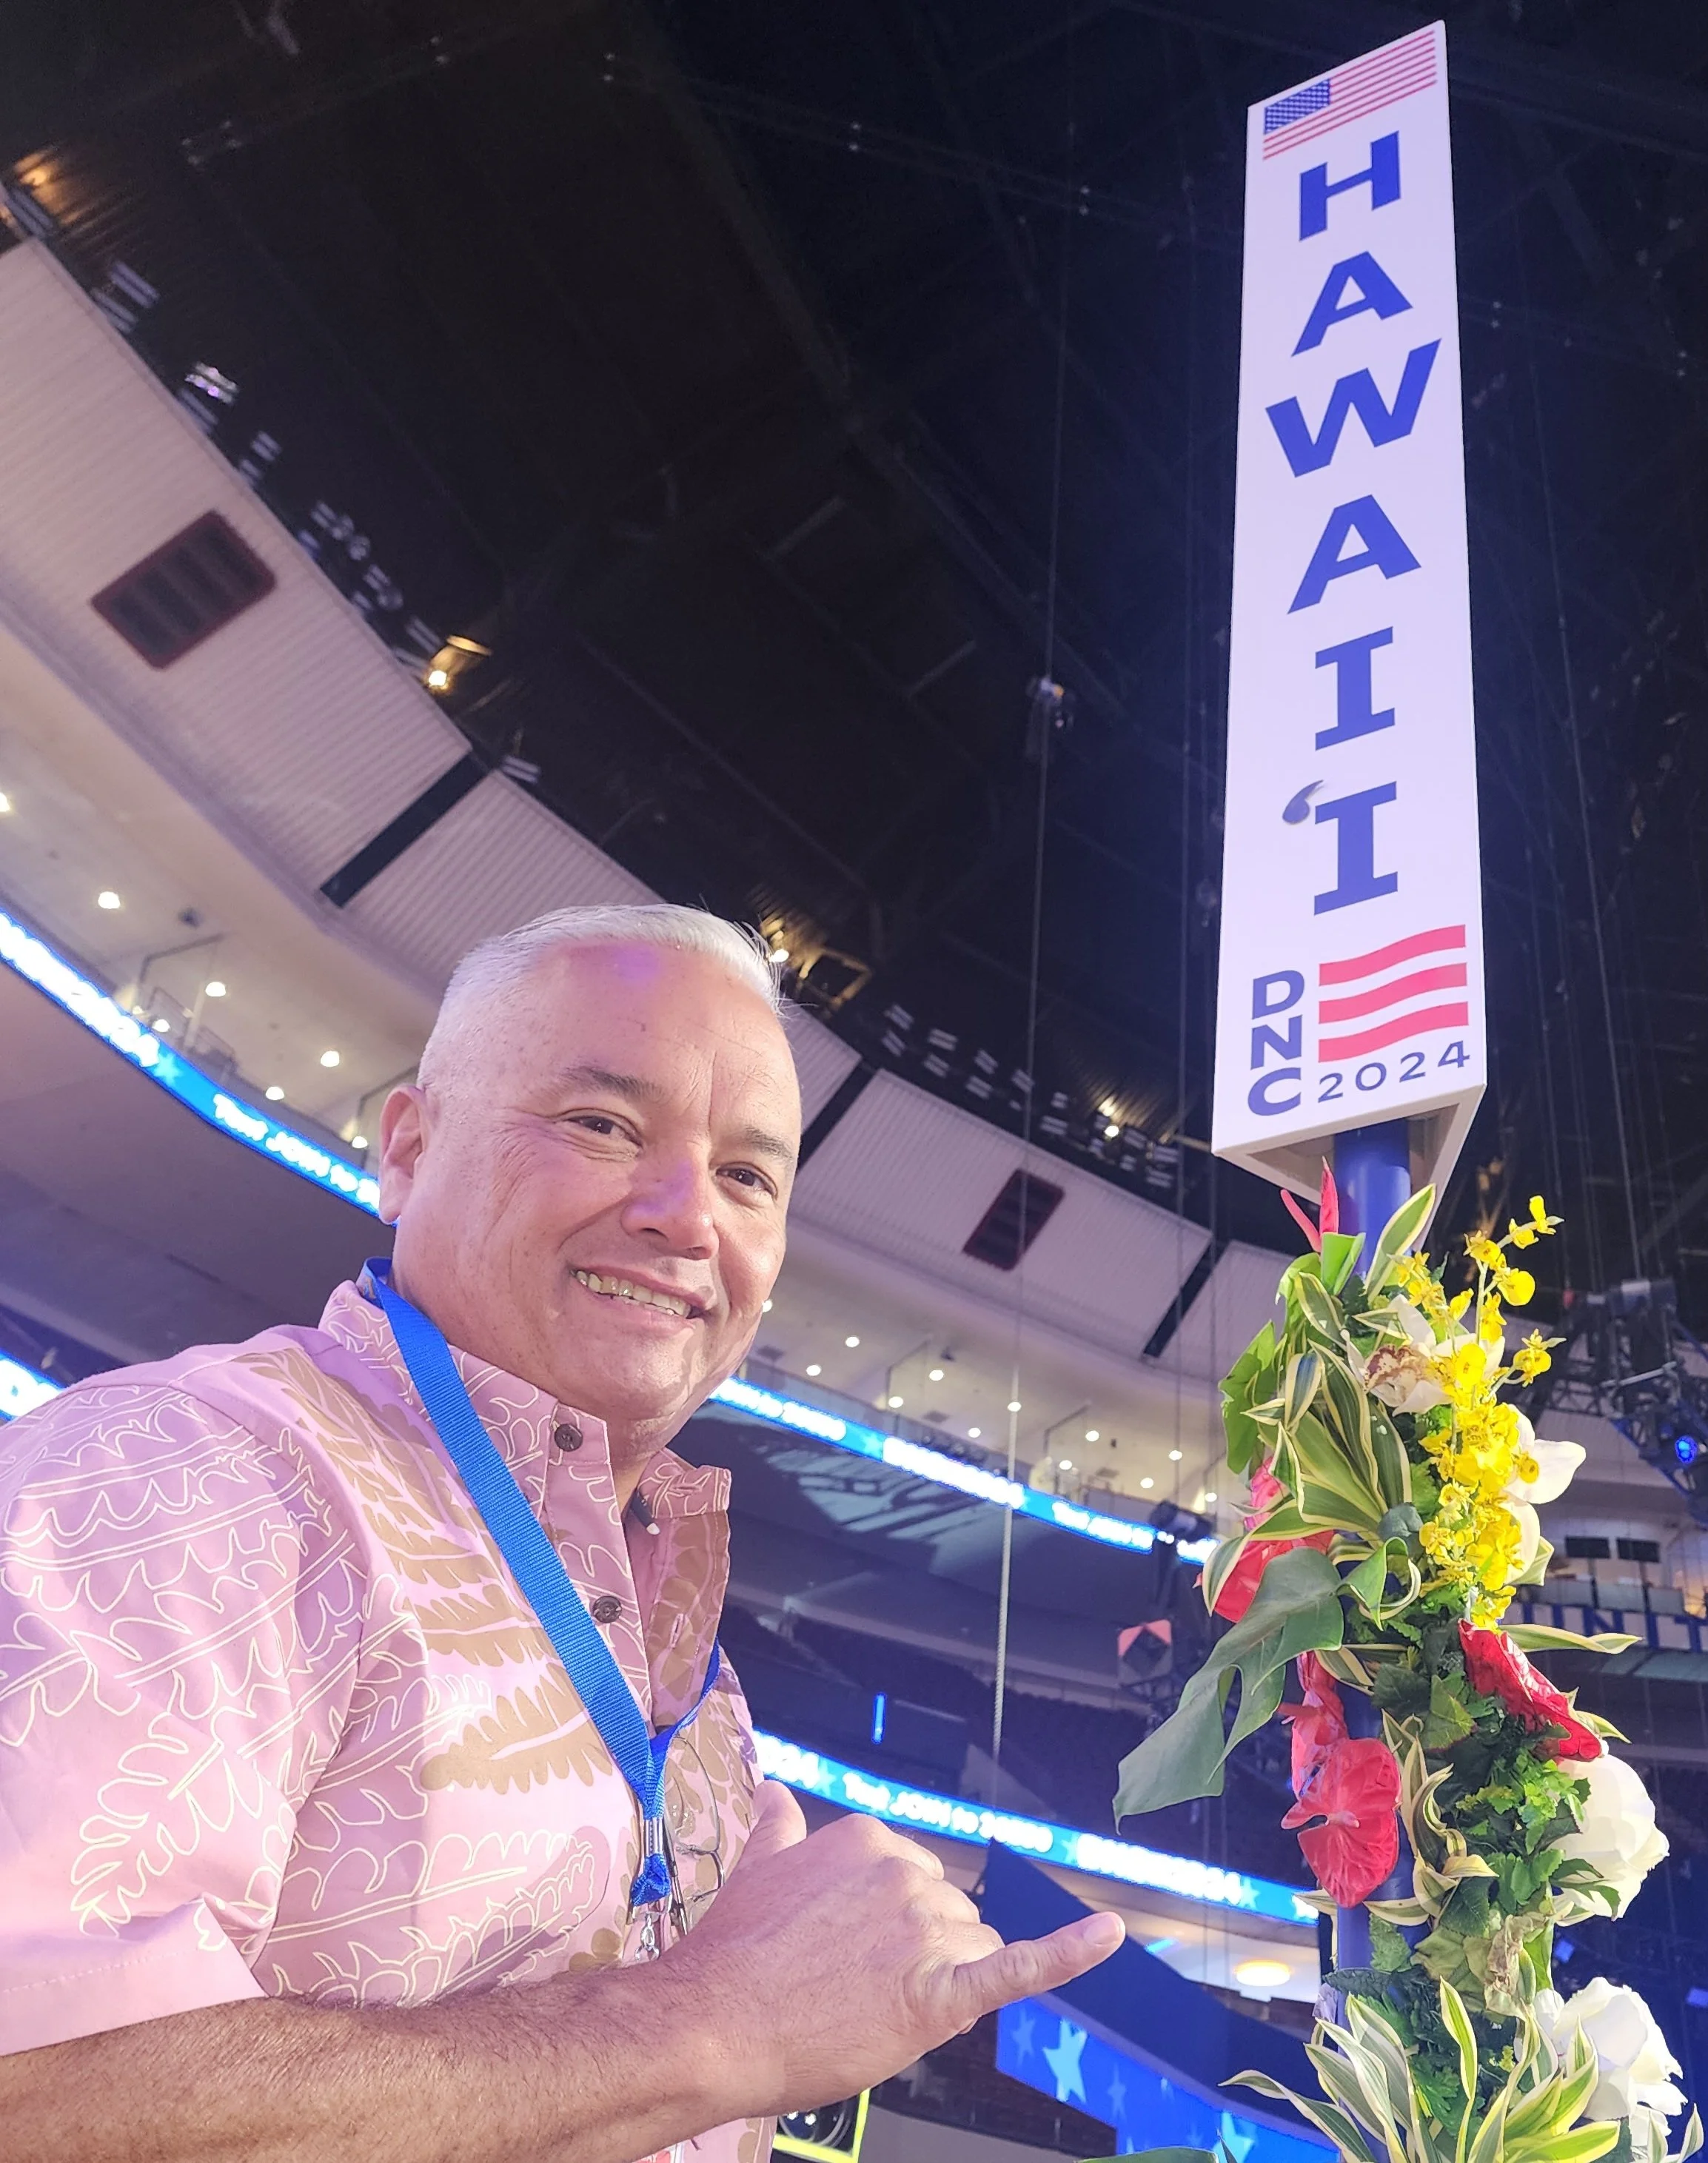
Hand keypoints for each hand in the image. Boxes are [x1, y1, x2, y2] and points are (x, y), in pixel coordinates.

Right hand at [659, 1782, 1122, 2116]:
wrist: (713, 2025)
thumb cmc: (734, 1958)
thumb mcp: (758, 1871)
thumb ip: (778, 1827)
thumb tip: (774, 1790)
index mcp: (866, 1838)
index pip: (916, 1878)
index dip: (890, 1924)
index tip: (848, 1946)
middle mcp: (904, 1872)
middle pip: (951, 1913)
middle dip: (920, 1951)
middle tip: (854, 1983)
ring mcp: (926, 1930)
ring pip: (973, 1951)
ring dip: (943, 1980)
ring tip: (874, 2006)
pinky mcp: (943, 1991)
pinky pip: (1020, 1966)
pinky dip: (1071, 1951)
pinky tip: (1108, 1935)